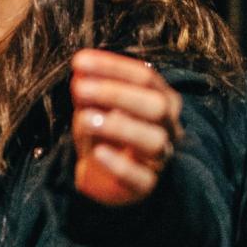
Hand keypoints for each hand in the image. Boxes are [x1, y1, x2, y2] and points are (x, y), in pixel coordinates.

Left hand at [70, 49, 182, 205]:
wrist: (104, 176)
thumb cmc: (105, 131)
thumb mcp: (94, 105)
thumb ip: (89, 86)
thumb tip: (80, 66)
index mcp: (160, 98)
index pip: (144, 77)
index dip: (112, 67)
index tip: (79, 61)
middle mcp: (168, 126)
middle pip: (156, 105)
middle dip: (116, 93)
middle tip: (80, 88)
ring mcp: (161, 157)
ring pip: (154, 140)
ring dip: (118, 126)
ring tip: (85, 118)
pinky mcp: (147, 185)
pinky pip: (141, 178)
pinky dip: (119, 164)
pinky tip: (98, 152)